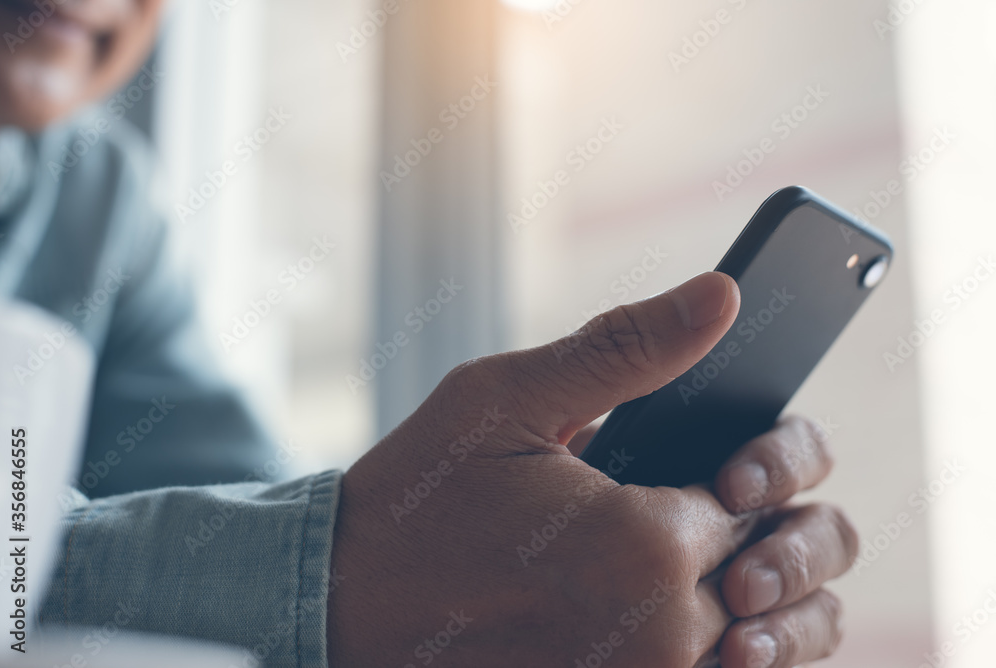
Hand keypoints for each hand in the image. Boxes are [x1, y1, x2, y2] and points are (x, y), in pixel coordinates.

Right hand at [326, 272, 856, 667]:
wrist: (343, 609)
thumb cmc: (419, 500)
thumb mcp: (507, 399)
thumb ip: (629, 347)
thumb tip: (725, 293)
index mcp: (643, 548)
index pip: (762, 497)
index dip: (753, 466)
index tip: (714, 459)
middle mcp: (660, 641)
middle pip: (773, 572)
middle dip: (756, 528)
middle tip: (709, 499)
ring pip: (768, 646)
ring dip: (762, 601)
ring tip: (704, 562)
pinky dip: (720, 648)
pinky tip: (677, 608)